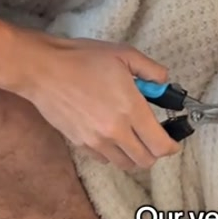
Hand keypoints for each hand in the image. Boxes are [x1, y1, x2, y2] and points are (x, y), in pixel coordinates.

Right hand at [14, 30, 180, 170]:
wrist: (43, 70)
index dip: (172, 146)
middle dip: (155, 152)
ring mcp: (96, 141)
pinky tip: (112, 136)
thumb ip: (151, 70)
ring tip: (133, 137)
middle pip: (145, 161)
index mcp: (131, 109)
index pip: (160, 145)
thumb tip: (164, 82)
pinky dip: (113, 153)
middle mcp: (115, 131)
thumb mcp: (124, 54)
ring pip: (125, 164)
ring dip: (134, 155)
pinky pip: (104, 159)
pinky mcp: (80, 143)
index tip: (174, 141)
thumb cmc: (83, 59)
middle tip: (154, 137)